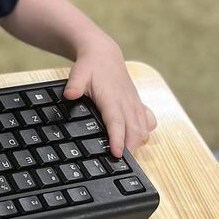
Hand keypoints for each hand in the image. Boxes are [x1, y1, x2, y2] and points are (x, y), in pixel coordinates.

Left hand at [63, 41, 156, 158]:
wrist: (104, 54)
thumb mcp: (78, 73)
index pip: (117, 122)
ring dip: (138, 142)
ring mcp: (134, 103)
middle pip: (133, 130)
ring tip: (129, 157)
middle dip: (130, 148)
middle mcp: (126, 102)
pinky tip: (139, 139)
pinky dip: (146, 132)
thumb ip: (74, 85)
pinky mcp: (138, 103)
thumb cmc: (91, 66)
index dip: (118, 139)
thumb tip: (70, 95)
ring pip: (143, 127)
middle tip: (121, 164)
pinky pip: (148, 120)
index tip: (116, 153)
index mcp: (112, 98)